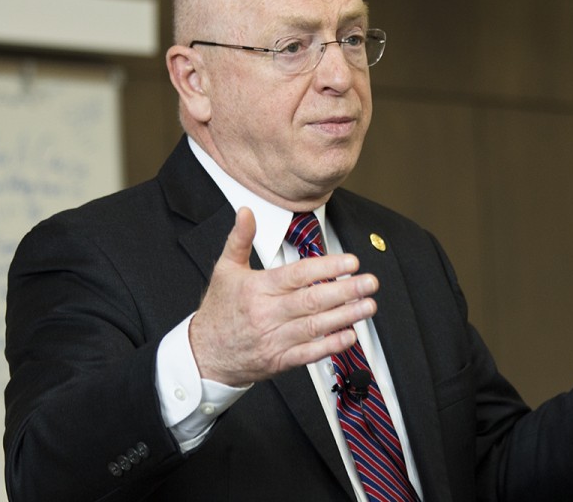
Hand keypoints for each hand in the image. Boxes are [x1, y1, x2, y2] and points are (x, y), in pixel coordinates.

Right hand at [189, 207, 377, 385]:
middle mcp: (268, 313)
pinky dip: (330, 346)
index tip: (350, 261)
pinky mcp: (279, 360)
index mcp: (258, 289)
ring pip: (315, 327)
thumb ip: (240, 239)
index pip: (297, 275)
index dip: (326, 267)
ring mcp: (274, 339)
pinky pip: (309, 354)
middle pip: (312, 300)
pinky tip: (350, 335)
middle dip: (345, 291)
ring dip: (345, 316)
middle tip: (370, 282)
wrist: (203, 354)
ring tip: (368, 306)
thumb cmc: (218, 310)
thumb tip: (246, 211)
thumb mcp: (225, 269)